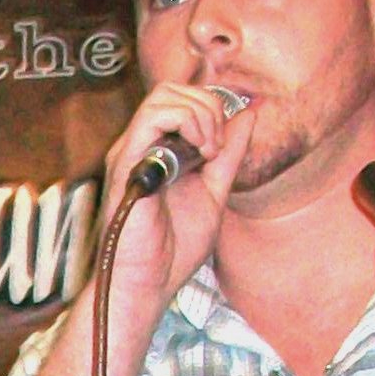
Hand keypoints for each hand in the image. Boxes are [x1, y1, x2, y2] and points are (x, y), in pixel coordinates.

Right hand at [96, 80, 257, 330]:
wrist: (148, 285)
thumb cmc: (173, 252)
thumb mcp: (214, 192)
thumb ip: (229, 155)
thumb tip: (247, 113)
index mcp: (156, 154)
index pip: (182, 100)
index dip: (212, 108)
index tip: (225, 147)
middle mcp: (139, 149)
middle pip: (172, 90)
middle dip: (208, 106)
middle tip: (218, 147)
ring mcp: (130, 154)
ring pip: (164, 95)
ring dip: (200, 113)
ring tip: (210, 149)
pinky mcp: (127, 165)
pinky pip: (153, 117)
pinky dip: (186, 122)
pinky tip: (200, 152)